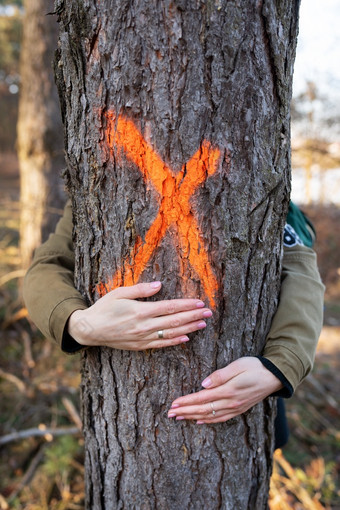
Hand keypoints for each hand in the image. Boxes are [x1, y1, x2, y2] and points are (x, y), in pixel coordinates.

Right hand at [68, 281, 211, 349]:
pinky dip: (175, 341)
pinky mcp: (140, 346)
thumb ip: (141, 289)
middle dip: (193, 316)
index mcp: (140, 311)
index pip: (169, 307)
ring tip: (203, 324)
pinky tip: (186, 338)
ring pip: (171, 333)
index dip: (186, 305)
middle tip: (209, 313)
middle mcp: (144, 326)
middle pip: (175, 321)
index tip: (200, 302)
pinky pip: (161, 344)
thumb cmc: (104, 308)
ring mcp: (143, 338)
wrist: (90, 330)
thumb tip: (160, 285)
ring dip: (189, 328)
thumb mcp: (120, 293)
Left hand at [167, 357, 282, 422]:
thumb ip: (220, 375)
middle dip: (185, 412)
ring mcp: (235, 408)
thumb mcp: (238, 365)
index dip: (186, 402)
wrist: (275, 376)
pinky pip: (221, 418)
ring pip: (210, 416)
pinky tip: (199, 421)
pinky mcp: (239, 409)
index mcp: (229, 390)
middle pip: (203, 410)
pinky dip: (208, 421)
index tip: (173, 404)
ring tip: (179, 418)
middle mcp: (231, 402)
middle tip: (169, 414)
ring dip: (193, 417)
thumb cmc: (255, 366)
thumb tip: (203, 384)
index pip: (202, 398)